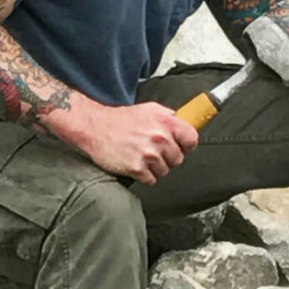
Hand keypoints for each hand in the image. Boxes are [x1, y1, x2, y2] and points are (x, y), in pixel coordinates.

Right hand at [62, 99, 198, 183]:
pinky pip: (151, 179)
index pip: (192, 139)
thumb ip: (168, 117)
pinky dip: (144, 175)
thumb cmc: (121, 119)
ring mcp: (149, 154)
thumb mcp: (149, 109)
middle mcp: (160, 138)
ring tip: (142, 155)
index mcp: (166, 122)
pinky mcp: (137, 168)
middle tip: (153, 150)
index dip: (186, 145)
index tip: (181, 146)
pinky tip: (135, 163)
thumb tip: (183, 123)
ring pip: (165, 171)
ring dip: (155, 167)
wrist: (95, 127)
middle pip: (178, 159)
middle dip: (167, 157)